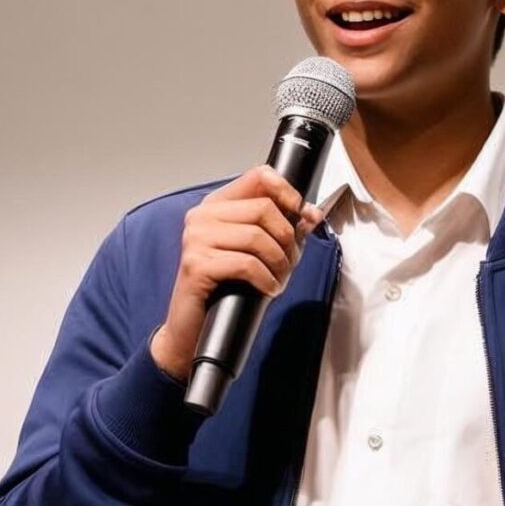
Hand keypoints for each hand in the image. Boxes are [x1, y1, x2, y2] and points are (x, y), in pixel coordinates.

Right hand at [150, 166, 324, 380]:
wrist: (193, 329)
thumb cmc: (225, 288)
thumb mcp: (258, 252)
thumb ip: (282, 229)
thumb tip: (311, 214)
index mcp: (217, 205)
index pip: (258, 176)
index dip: (287, 191)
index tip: (303, 212)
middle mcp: (202, 216)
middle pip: (263, 208)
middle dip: (287, 239)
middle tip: (289, 262)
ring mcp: (195, 239)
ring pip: (258, 237)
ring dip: (279, 263)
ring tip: (279, 278)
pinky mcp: (196, 265)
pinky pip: (247, 264)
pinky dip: (266, 279)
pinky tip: (267, 288)